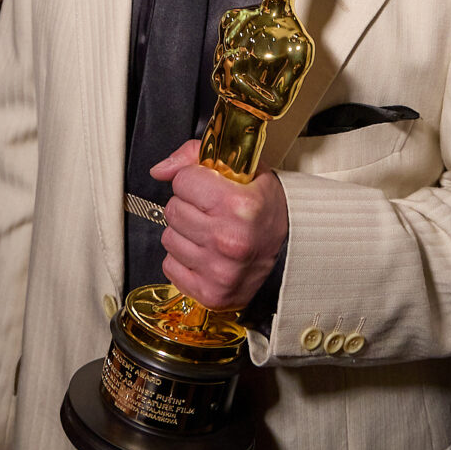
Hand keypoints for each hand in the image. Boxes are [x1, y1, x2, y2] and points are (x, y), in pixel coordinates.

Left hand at [150, 140, 287, 310]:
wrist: (290, 252)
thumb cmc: (266, 210)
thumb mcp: (245, 170)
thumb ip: (196, 156)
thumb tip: (160, 170)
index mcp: (238, 206)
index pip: (183, 180)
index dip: (195, 180)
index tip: (209, 187)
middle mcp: (227, 240)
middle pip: (173, 209)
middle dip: (188, 205)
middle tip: (211, 211)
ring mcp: (218, 270)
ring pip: (168, 238)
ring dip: (185, 233)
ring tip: (210, 232)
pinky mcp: (210, 292)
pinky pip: (170, 265)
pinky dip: (183, 259)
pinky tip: (206, 253)